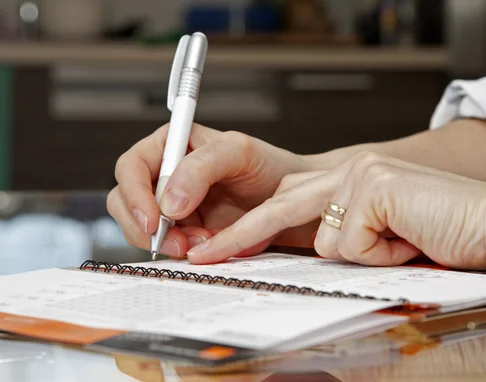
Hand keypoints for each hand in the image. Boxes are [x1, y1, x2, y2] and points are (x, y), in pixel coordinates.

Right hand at [107, 123, 314, 257]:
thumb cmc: (268, 166)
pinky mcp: (184, 230)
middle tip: (177, 242)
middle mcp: (165, 174)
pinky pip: (166, 244)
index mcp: (170, 145)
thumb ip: (201, 167)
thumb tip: (169, 201)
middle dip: (146, 225)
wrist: (291, 199)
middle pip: (125, 200)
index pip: (131, 166)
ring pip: (141, 228)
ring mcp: (172, 205)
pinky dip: (181, 250)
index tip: (154, 219)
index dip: (134, 194)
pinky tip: (206, 246)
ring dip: (166, 241)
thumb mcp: (238, 152)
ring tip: (201, 242)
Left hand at [186, 152, 485, 269]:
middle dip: (240, 236)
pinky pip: (352, 245)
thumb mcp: (383, 233)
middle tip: (205, 255)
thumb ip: (346, 232)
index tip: (222, 247)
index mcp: (350, 175)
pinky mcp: (373, 188)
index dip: (254, 225)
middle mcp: (351, 166)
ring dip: (364, 255)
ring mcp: (361, 173)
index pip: (290, 198)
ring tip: (403, 243)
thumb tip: (314, 249)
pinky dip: (381, 256)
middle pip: (280, 205)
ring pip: (324, 238)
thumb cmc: (444, 232)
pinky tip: (409, 241)